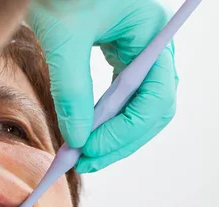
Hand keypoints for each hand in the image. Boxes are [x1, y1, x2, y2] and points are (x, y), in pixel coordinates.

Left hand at [28, 0, 178, 172]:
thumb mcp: (63, 40)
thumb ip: (72, 90)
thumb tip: (78, 138)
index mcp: (151, 33)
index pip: (155, 98)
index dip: (125, 131)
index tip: (89, 149)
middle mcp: (150, 43)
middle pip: (151, 108)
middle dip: (120, 139)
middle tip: (86, 161)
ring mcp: (136, 49)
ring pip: (137, 105)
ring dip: (113, 133)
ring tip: (81, 154)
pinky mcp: (116, 53)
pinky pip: (120, 94)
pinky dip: (104, 117)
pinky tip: (83, 132)